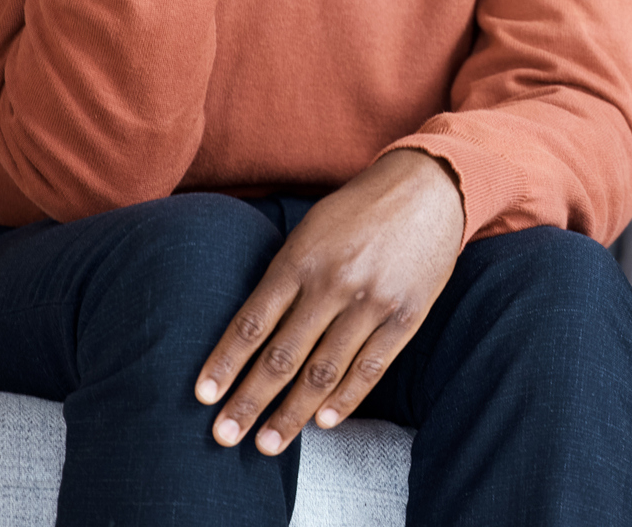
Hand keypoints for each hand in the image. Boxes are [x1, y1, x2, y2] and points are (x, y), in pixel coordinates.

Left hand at [194, 149, 464, 454]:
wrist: (429, 187)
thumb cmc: (358, 211)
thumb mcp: (310, 231)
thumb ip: (285, 276)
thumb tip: (251, 333)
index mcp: (301, 259)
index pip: (253, 323)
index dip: (225, 364)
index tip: (202, 397)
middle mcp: (333, 283)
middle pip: (283, 356)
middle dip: (249, 401)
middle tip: (224, 437)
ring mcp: (372, 302)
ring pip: (324, 372)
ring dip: (292, 414)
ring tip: (267, 445)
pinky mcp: (406, 316)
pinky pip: (371, 368)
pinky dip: (345, 400)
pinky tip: (322, 422)